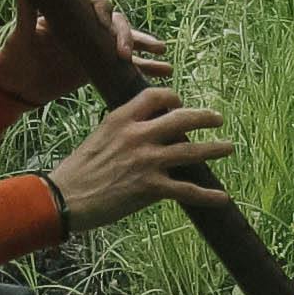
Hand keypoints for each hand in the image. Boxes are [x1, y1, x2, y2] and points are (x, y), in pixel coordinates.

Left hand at [0, 0, 166, 110]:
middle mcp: (88, 22)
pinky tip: (165, 70)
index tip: (103, 23)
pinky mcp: (104, 62)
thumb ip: (25, 14)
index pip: (92, 0)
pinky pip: (130, 63)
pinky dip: (147, 66)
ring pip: (127, 39)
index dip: (100, 9)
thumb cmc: (17, 56)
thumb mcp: (20, 36)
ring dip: (144, 44)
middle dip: (124, 33)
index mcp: (71, 9)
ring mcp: (98, 42)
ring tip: (162, 52)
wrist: (20, 83)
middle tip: (123, 51)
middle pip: (114, 20)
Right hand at [42, 81, 231, 232]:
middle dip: (204, 117)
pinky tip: (222, 197)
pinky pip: (187, 190)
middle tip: (217, 119)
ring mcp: (146, 161)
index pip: (155, 96)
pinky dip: (208, 194)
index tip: (181, 104)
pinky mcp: (150, 188)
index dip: (173, 98)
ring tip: (229, 147)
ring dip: (215, 149)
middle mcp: (137, 135)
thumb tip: (143, 130)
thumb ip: (122, 130)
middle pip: (182, 118)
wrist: (65, 198)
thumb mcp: (99, 138)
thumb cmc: (78, 171)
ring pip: (191, 151)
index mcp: (121, 119)